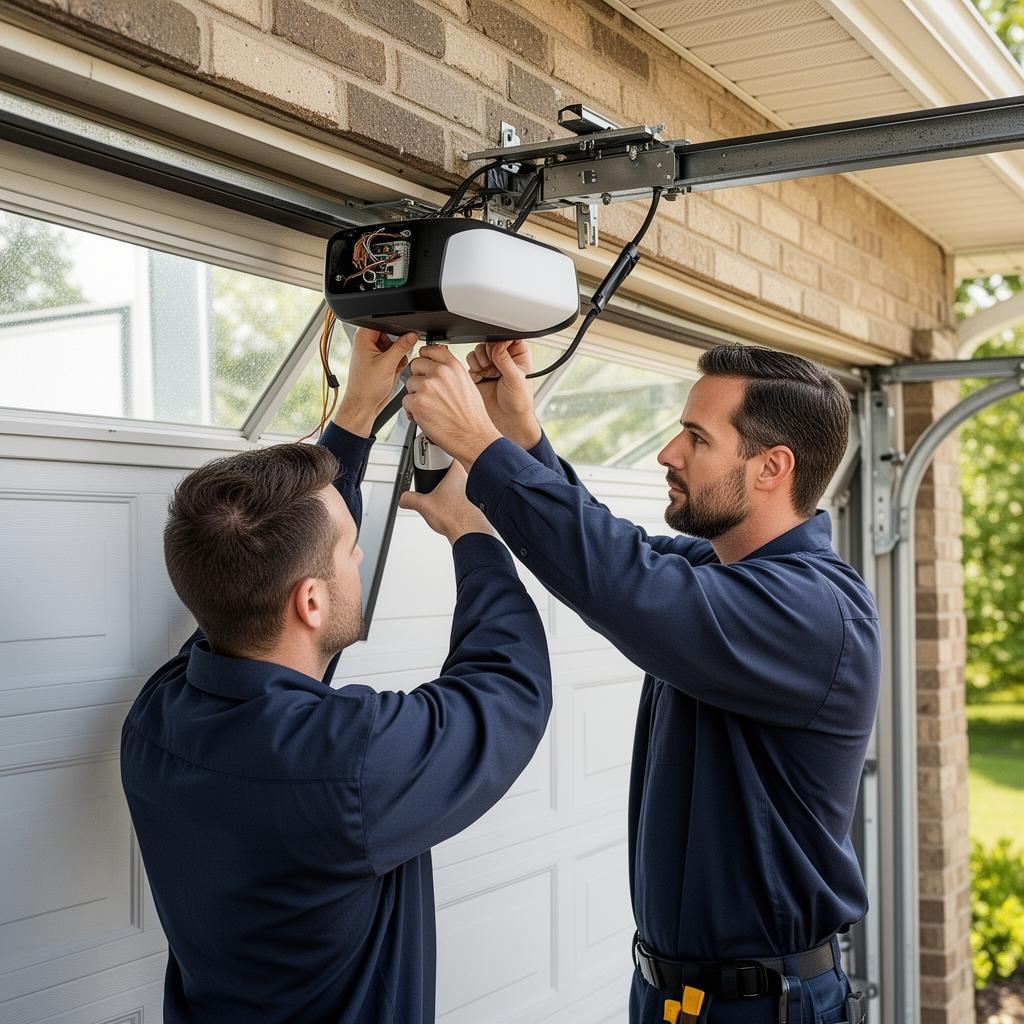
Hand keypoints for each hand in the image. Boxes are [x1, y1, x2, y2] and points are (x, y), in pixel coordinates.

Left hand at [335, 327, 417, 435]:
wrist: (364, 406)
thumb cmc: (366, 387)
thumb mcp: (388, 364)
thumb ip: (402, 347)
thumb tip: (412, 335)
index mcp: (364, 338)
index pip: (383, 322)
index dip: (395, 327)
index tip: (404, 335)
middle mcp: (368, 343)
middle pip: (392, 334)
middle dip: (398, 346)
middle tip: (395, 358)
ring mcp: (374, 353)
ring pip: (395, 346)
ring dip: (399, 356)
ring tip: (392, 367)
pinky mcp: (380, 362)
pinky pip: (395, 356)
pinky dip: (398, 363)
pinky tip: (393, 371)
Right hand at [398, 460, 493, 543]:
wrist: (471, 534)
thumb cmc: (456, 518)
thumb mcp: (425, 506)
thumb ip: (410, 499)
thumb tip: (404, 498)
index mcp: (458, 470)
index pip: (448, 452)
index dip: (438, 453)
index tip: (430, 454)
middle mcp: (471, 476)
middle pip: (455, 465)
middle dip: (444, 471)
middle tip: (434, 478)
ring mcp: (478, 488)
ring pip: (463, 479)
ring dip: (453, 484)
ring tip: (442, 495)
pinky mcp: (480, 500)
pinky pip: (468, 493)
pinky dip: (461, 497)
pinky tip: (453, 506)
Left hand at [403, 346, 501, 466]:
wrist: (473, 437)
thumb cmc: (472, 416)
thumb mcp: (468, 385)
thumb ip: (451, 373)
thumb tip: (439, 367)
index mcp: (453, 367)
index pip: (430, 350)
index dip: (425, 357)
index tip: (424, 361)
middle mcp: (440, 373)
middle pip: (415, 365)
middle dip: (418, 378)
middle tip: (427, 392)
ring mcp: (427, 387)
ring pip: (409, 384)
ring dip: (415, 395)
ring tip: (429, 408)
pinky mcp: (417, 403)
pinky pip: (405, 401)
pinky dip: (412, 411)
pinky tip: (424, 416)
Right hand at [468, 340, 541, 449]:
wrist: (507, 421)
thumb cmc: (519, 403)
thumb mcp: (516, 379)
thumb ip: (505, 361)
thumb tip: (497, 346)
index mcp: (518, 354)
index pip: (507, 336)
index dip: (499, 342)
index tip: (498, 352)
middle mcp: (503, 358)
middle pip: (489, 341)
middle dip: (488, 353)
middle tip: (492, 366)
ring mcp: (490, 365)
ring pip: (478, 350)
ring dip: (480, 361)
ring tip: (488, 374)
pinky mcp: (479, 373)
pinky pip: (470, 362)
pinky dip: (473, 369)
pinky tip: (481, 379)